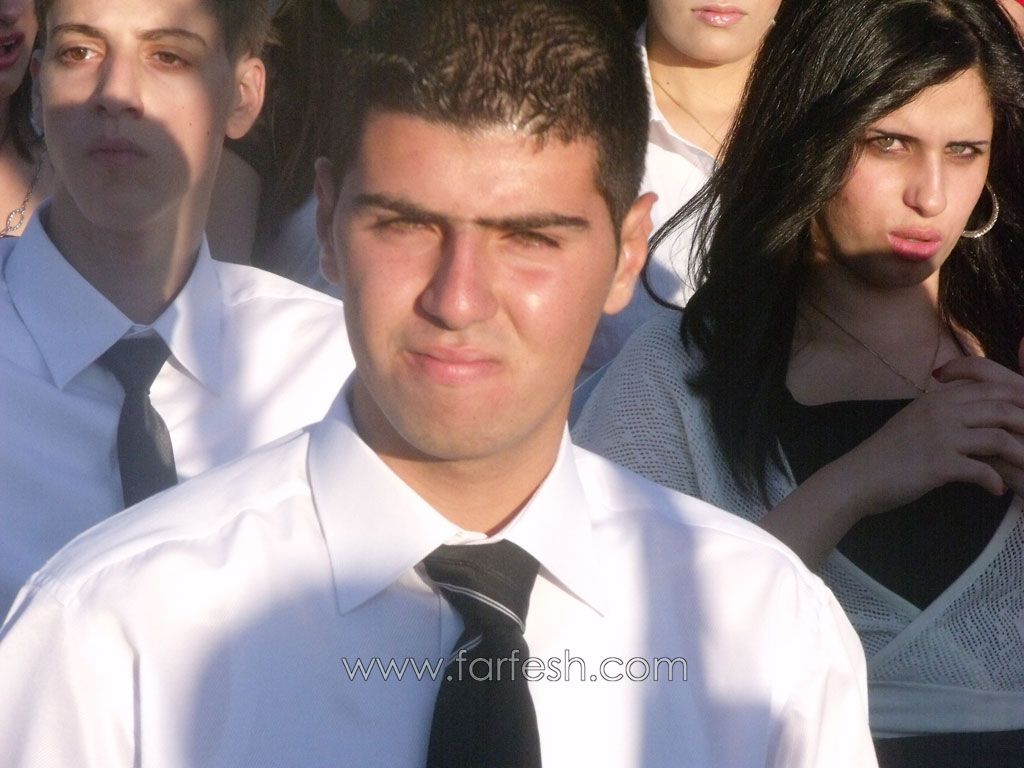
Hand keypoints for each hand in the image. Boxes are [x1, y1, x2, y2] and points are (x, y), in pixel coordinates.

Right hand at [846, 355, 1023, 512]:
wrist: (858, 476)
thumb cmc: (887, 453)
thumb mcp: (915, 420)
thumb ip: (942, 412)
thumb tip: (973, 417)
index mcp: (937, 398)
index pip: (990, 388)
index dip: (1017, 400)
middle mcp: (941, 411)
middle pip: (1002, 409)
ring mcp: (941, 436)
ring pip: (998, 438)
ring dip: (1020, 456)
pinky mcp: (939, 463)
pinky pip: (982, 471)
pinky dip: (995, 482)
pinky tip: (997, 491)